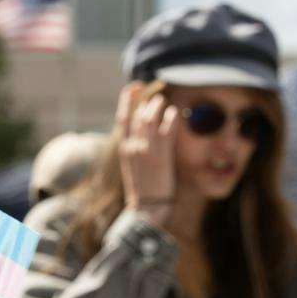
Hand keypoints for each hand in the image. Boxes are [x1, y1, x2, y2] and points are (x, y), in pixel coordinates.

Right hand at [115, 84, 177, 216]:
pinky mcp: (161, 157)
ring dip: (156, 106)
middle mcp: (133, 147)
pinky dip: (170, 119)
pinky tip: (174, 112)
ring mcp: (147, 151)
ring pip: (150, 120)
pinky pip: (167, 132)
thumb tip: (139, 135)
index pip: (122, 118)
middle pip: (137, 115)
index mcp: (123, 149)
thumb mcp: (131, 167)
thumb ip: (134, 150)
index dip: (127, 101)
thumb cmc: (141, 190)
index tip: (132, 89)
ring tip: (162, 99)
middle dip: (144, 99)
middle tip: (152, 91)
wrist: (145, 209)